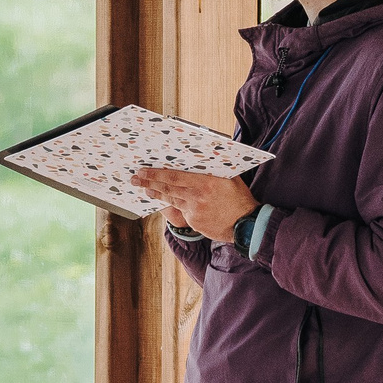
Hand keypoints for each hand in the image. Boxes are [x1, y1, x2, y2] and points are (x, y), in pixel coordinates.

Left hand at [131, 167, 257, 240]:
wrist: (246, 225)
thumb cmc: (239, 198)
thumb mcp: (229, 177)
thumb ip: (214, 169)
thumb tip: (201, 157)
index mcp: (205, 182)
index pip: (174, 176)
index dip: (156, 174)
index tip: (143, 170)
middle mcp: (197, 197)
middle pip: (167, 188)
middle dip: (149, 183)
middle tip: (136, 179)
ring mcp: (194, 211)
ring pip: (171, 200)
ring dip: (157, 194)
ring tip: (146, 189)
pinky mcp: (193, 222)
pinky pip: (182, 211)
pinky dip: (175, 205)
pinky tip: (168, 201)